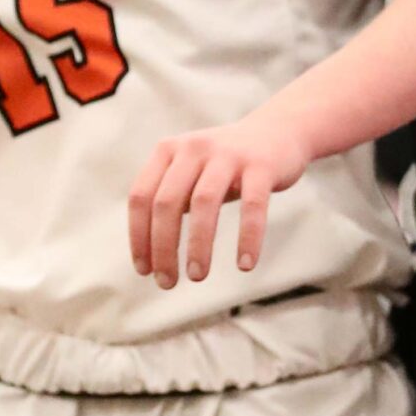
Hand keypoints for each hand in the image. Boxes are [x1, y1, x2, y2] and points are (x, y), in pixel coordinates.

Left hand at [128, 104, 313, 287]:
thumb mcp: (190, 172)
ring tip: (197, 276)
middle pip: (167, 203)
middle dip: (164, 248)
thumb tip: (149, 256)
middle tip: (168, 283)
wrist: (277, 131)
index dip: (138, 237)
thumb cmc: (225, 165)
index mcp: (168, 151)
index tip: (145, 270)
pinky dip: (248, 238)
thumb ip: (169, 200)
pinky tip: (245, 265)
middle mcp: (194, 148)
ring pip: (204, 203)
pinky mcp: (262, 165)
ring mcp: (228, 154)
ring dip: (198, 245)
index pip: (141, 197)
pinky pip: (253, 206)